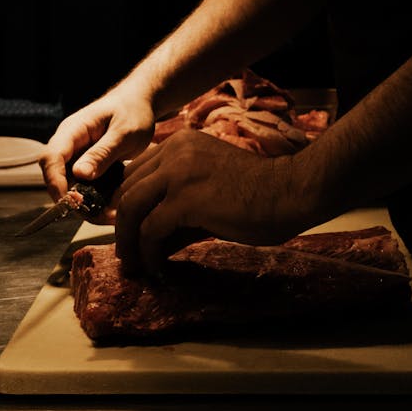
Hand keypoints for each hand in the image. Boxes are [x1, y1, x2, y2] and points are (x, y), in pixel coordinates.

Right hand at [39, 86, 155, 205]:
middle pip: (58, 178)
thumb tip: (79, 174)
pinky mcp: (87, 167)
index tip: (72, 201)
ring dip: (89, 204)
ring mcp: (76, 157)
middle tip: (100, 214)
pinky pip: (86, 187)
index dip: (56, 182)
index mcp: (73, 130)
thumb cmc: (132, 112)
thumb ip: (103, 152)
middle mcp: (69, 146)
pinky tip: (116, 208)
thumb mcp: (123, 132)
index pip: (51, 158)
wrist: (141, 104)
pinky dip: (99, 199)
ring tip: (113, 214)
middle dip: (75, 199)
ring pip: (72, 187)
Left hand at [114, 128, 300, 276]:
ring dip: (128, 241)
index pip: (137, 172)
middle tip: (127, 253)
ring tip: (134, 264)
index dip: (127, 205)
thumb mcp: (208, 192)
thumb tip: (150, 243)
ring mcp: (178, 172)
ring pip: (131, 207)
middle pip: (128, 189)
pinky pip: (150, 230)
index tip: (127, 231)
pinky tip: (156, 267)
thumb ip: (178, 208)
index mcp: (182, 143)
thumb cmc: (258, 194)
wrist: (288, 192)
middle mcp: (175, 149)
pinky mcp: (185, 198)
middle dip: (123, 225)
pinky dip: (147, 253)